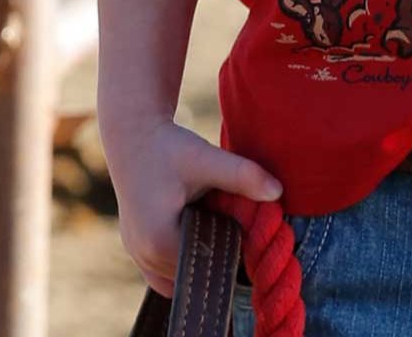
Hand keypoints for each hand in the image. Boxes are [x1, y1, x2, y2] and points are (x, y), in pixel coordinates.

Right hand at [102, 117, 283, 296]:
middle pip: (195, 271)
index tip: (250, 227)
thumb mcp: (206, 158)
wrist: (132, 137)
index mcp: (158, 241)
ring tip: (219, 223)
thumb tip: (278, 192)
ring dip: (202, 256)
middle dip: (219, 253)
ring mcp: (138, 255)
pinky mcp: (138, 248)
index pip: (208, 263)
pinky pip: (167, 270)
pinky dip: (187, 256)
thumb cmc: (168, 147)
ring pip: (181, 274)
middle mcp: (144, 256)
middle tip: (238, 223)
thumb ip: (241, 175)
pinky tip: (203, 230)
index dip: (234, 248)